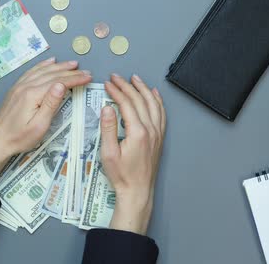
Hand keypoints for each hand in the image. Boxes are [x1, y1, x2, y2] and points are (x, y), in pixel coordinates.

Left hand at [0, 57, 91, 182]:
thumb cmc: (20, 138)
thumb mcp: (39, 126)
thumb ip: (51, 104)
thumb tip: (61, 85)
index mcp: (32, 95)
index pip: (58, 81)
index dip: (75, 78)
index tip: (88, 77)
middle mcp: (25, 86)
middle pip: (52, 74)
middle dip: (70, 71)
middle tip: (85, 71)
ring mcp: (19, 86)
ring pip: (42, 71)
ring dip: (58, 66)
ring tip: (72, 64)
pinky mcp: (16, 88)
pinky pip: (31, 72)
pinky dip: (42, 65)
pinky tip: (49, 62)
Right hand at [100, 74, 165, 234]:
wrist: (138, 191)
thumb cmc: (122, 175)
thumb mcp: (108, 153)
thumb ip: (108, 128)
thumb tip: (107, 108)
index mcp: (137, 132)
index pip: (127, 104)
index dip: (116, 91)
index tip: (107, 83)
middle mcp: (151, 130)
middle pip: (140, 100)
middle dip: (127, 86)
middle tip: (116, 77)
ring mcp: (157, 133)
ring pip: (153, 104)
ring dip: (143, 89)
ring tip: (134, 79)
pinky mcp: (159, 138)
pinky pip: (161, 114)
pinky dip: (157, 101)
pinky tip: (153, 94)